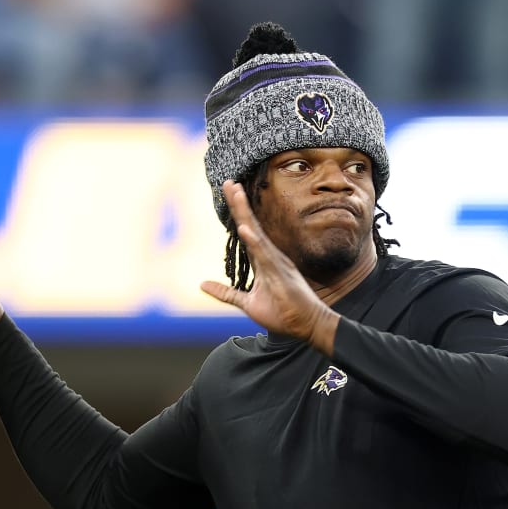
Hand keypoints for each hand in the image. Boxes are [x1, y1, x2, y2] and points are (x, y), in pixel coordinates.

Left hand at [200, 181, 339, 354]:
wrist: (305, 326)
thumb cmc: (281, 313)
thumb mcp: (247, 303)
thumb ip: (225, 293)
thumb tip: (202, 284)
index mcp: (262, 261)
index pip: (246, 232)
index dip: (237, 213)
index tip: (229, 192)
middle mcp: (269, 256)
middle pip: (250, 225)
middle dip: (239, 204)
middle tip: (229, 182)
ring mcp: (275, 263)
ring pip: (257, 233)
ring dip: (245, 214)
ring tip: (236, 193)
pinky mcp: (280, 274)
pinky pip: (265, 255)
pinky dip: (254, 242)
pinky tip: (245, 229)